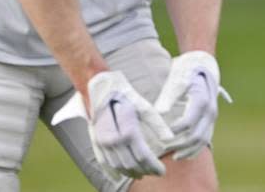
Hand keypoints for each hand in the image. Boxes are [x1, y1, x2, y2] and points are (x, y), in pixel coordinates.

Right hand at [51, 71, 174, 179]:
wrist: (97, 87)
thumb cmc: (123, 93)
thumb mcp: (143, 105)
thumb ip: (157, 123)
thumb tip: (169, 139)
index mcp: (126, 131)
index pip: (142, 156)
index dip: (154, 166)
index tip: (163, 170)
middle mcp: (112, 140)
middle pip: (130, 164)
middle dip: (145, 171)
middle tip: (156, 173)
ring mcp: (101, 142)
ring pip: (117, 166)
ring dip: (130, 173)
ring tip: (143, 174)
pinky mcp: (94, 142)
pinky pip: (103, 162)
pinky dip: (112, 172)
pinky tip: (119, 177)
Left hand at [154, 51, 226, 159]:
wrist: (201, 65)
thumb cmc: (185, 72)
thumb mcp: (176, 79)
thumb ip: (169, 96)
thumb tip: (160, 112)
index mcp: (202, 100)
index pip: (188, 122)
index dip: (174, 132)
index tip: (160, 137)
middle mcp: (210, 110)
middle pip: (197, 135)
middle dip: (180, 145)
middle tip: (163, 149)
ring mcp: (212, 117)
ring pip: (203, 140)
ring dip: (188, 150)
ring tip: (172, 156)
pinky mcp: (210, 121)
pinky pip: (206, 139)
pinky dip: (195, 149)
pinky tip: (183, 154)